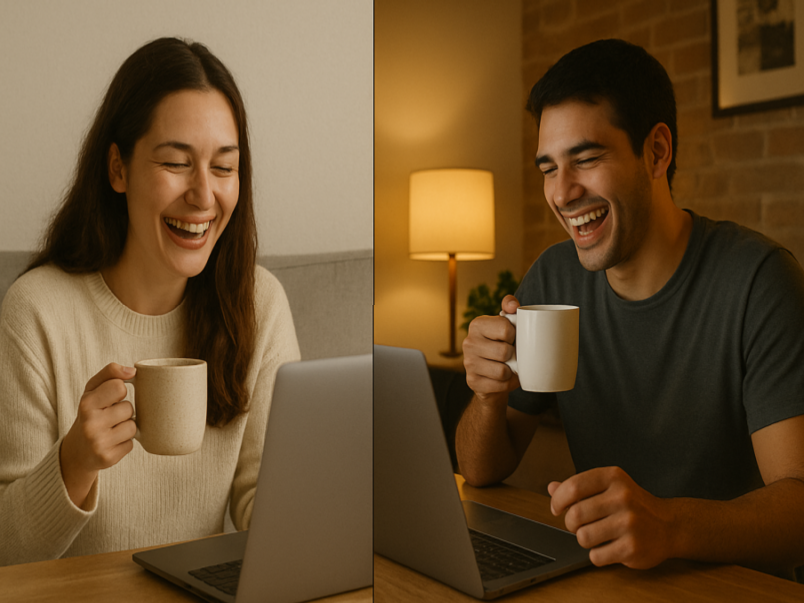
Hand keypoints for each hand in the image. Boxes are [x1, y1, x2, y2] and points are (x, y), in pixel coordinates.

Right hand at [60, 363, 137, 506]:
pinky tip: (111, 443)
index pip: (119, 386)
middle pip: (129, 408)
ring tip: (111, 430)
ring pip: (133, 427)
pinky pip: (131, 444)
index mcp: (86, 404)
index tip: (110, 398)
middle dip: (123, 411)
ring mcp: (98, 443)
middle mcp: (90, 424)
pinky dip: (124, 442)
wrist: (77, 451)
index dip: (119, 391)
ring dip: (126, 427)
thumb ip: (110, 373)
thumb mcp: (92, 390)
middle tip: (109, 417)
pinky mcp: (108, 458)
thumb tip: (132, 370)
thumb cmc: (90, 413)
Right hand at [462, 295, 520, 402]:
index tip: (511, 338)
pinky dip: (507, 384)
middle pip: (505, 352)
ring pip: (502, 371)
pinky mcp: (472, 382)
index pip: (506, 329)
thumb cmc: (503, 344)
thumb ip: (511, 308)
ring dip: (511, 371)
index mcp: (477, 324)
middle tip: (511, 355)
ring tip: (508, 367)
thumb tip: (513, 305)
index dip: (515, 336)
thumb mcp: (507, 324)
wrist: (493, 373)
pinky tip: (503, 379)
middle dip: (513, 356)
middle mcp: (469, 343)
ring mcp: (468, 363)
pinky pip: (500, 385)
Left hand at [548, 467, 676, 568]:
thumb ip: (580, 487)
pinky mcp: (632, 547)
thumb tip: (551, 488)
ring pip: (583, 537)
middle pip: (575, 514)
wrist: (669, 525)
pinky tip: (609, 546)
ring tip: (596, 535)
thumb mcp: (609, 487)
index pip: (573, 487)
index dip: (558, 500)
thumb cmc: (633, 504)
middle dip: (571, 523)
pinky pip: (596, 556)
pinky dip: (597, 554)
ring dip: (584, 539)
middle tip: (579, 524)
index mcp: (613, 478)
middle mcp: (623, 497)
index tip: (557, 508)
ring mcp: (629, 523)